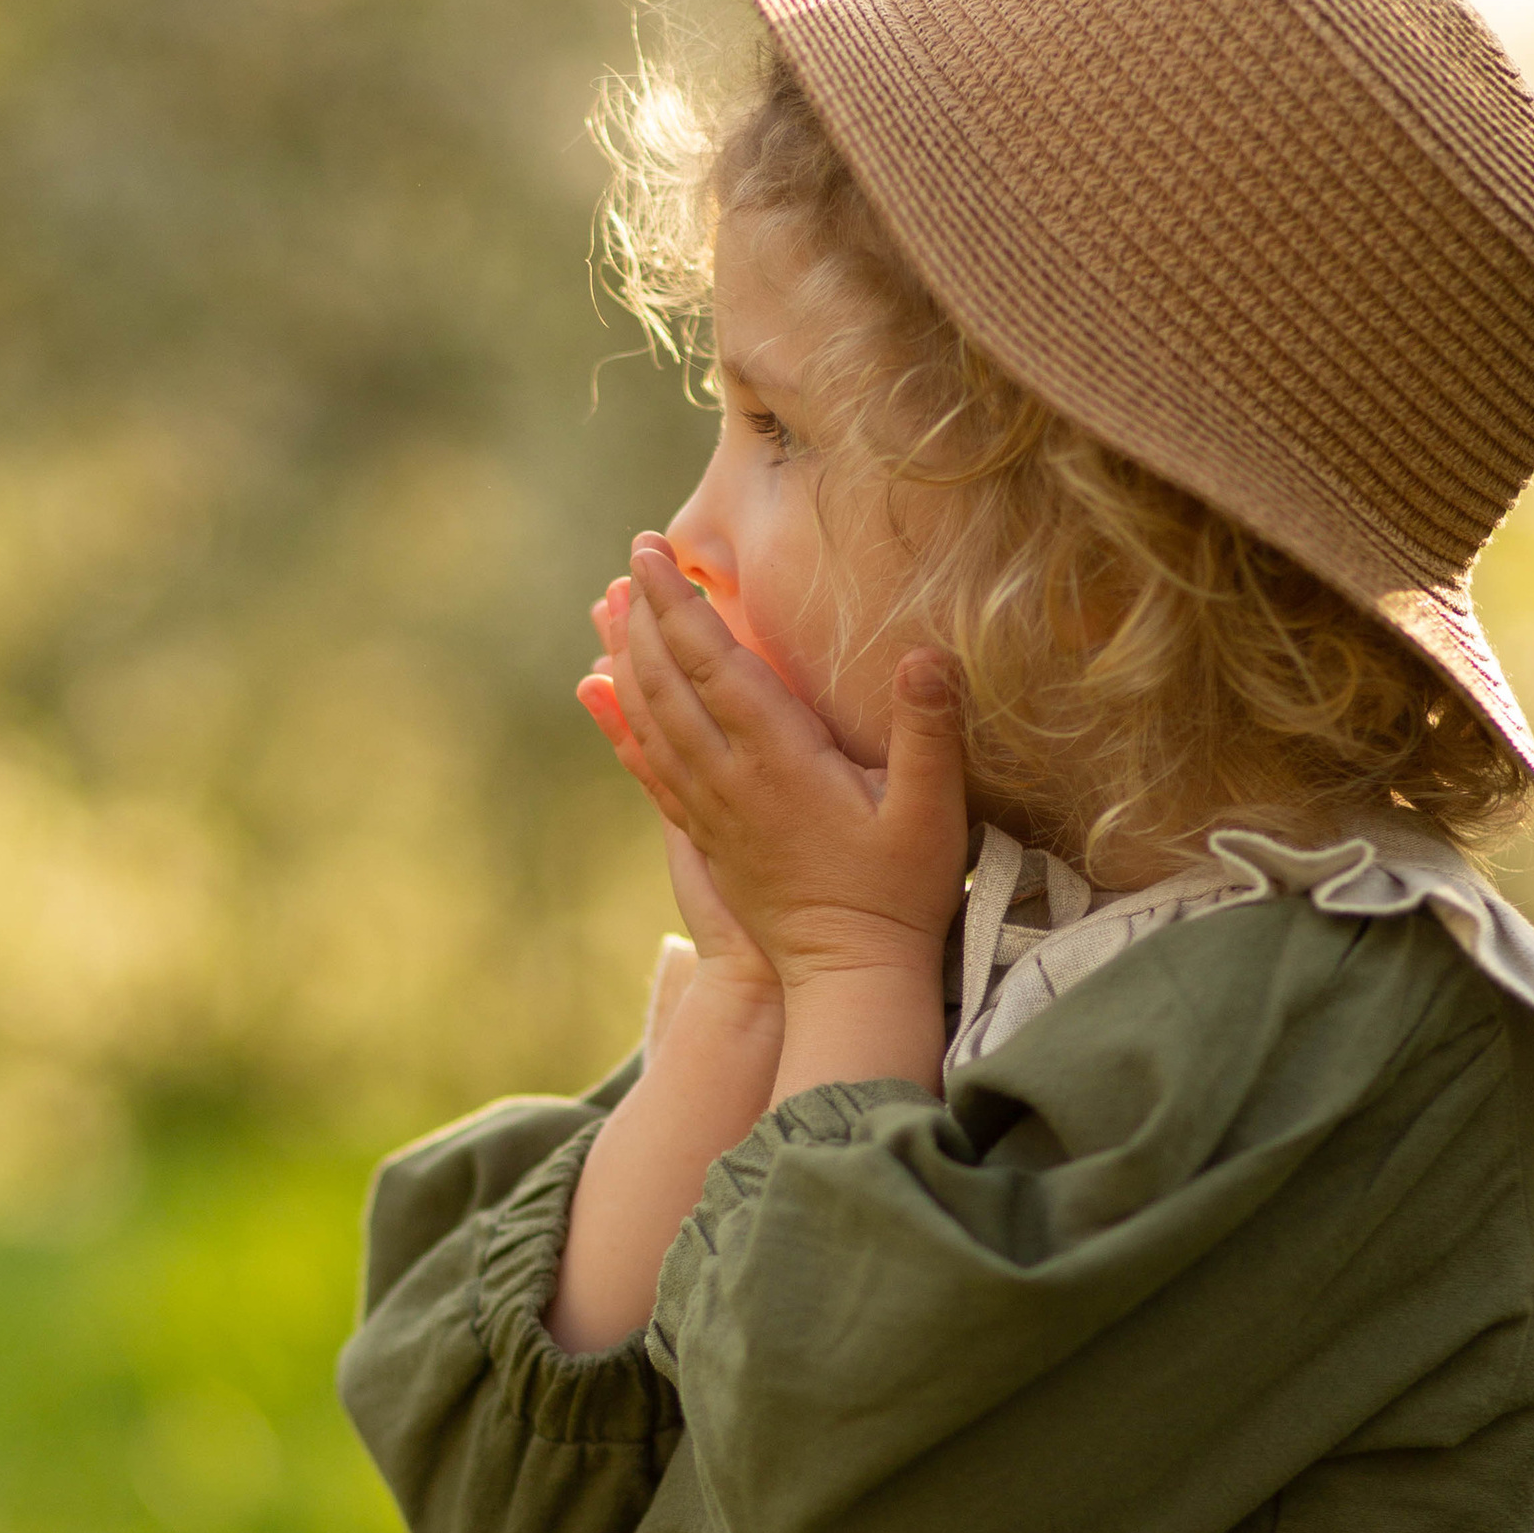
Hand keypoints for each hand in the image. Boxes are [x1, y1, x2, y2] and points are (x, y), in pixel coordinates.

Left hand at [592, 540, 967, 991]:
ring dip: (628, 661)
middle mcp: (730, 780)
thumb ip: (928, 731)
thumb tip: (925, 653)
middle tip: (629, 560)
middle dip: (646, 618)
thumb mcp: (931, 812)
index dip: (679, 605)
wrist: (849, 980)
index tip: (652, 553)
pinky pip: (651, 767)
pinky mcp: (706, 838)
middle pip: (670, 684)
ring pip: (652, 722)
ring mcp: (711, 811)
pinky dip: (622, 722)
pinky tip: (602, 695)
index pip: (714, 664)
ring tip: (609, 610)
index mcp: (778, 761)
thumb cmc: (900, 895)